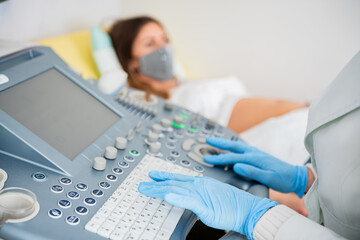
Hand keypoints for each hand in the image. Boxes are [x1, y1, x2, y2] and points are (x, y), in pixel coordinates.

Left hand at [138, 171, 276, 238]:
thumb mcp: (210, 200)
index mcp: (200, 184)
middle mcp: (199, 186)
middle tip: (141, 185)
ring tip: (147, 188)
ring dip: (160, 189)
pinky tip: (167, 197)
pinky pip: (189, 201)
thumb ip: (197, 197)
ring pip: (177, 190)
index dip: (163, 177)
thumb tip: (184, 197)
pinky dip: (177, 198)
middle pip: (173, 184)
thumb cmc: (231, 206)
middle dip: (156, 184)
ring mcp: (202, 194)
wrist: (248, 209)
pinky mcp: (206, 205)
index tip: (152, 177)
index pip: (177, 179)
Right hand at [204, 137, 307, 196]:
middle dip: (219, 143)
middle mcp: (254, 153)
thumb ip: (252, 171)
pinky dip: (233, 147)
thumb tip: (237, 166)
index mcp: (254, 158)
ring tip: (215, 142)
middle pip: (233, 145)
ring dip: (225, 143)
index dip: (219, 158)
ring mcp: (256, 153)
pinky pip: (242, 149)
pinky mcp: (258, 156)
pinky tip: (231, 149)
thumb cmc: (282, 179)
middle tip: (207, 140)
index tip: (207, 159)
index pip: (232, 157)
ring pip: (237, 145)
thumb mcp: (267, 178)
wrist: (295, 177)